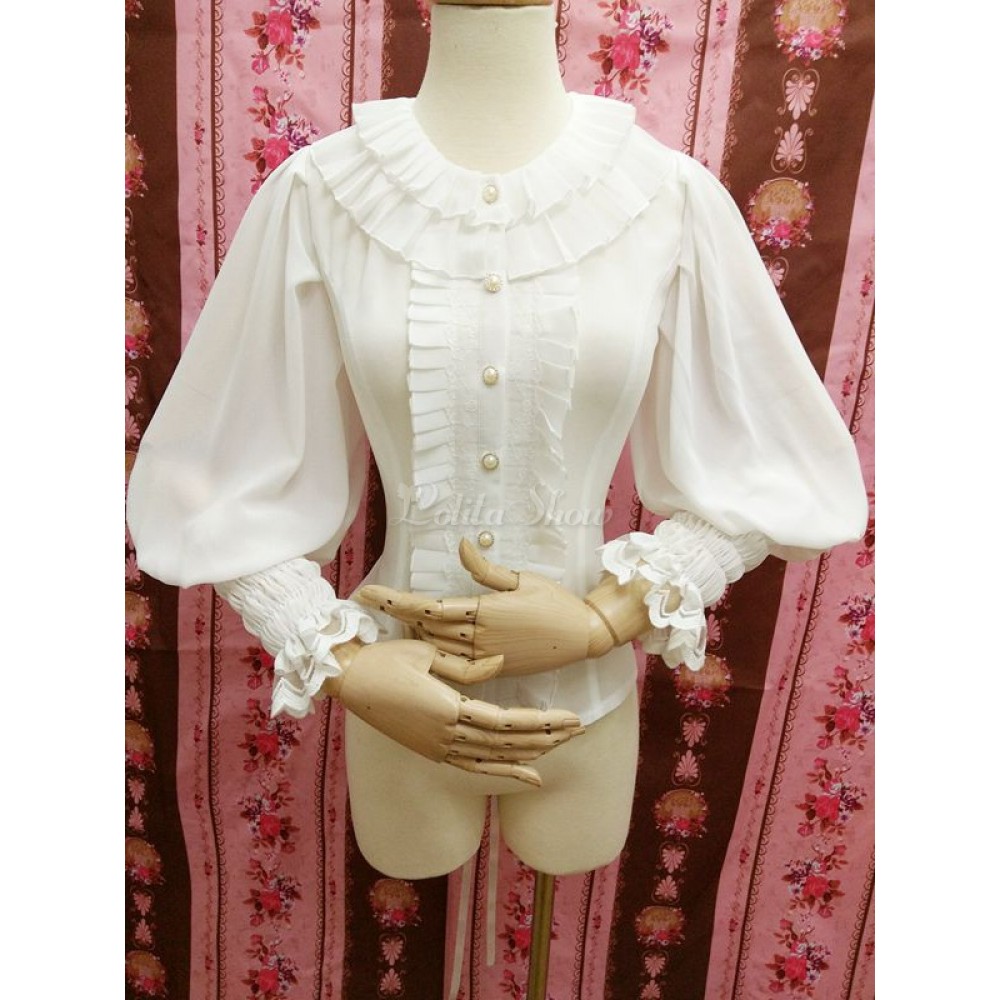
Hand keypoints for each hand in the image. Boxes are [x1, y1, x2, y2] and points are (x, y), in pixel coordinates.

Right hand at [323, 638, 584, 786]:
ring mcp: (438, 747)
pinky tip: (530, 774)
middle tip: (578, 730)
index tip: (570, 718)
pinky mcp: (431, 751)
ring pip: (494, 758)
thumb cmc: (385, 659)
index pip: (505, 722)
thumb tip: (500, 665)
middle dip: (546, 738)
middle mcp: (445, 735)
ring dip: (530, 754)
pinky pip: (474, 767)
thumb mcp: (426, 653)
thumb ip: (466, 667)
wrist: (348, 681)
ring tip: (561, 746)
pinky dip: (504, 771)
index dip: (541, 723)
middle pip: (507, 744)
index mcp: (446, 708)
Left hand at [357, 538, 602, 677]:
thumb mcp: (522, 579)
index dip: (393, 601)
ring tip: (390, 620)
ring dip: (411, 633)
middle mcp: (478, 638)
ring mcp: (484, 658)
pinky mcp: (491, 670)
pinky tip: (421, 642)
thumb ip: (486, 568)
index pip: (427, 606)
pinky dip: (434, 650)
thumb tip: (461, 544)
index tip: (365, 594)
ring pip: (435, 647)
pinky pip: (452, 662)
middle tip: (371, 601)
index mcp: (483, 612)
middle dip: (395, 616)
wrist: (582, 637)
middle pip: (423, 628)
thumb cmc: (555, 603)